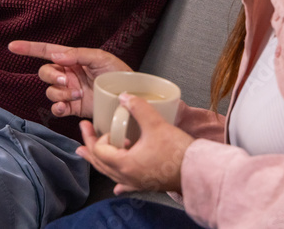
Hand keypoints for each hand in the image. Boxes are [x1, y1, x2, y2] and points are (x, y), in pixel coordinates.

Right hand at [8, 40, 130, 118]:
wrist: (129, 98)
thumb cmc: (119, 73)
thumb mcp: (102, 58)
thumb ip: (79, 54)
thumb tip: (57, 55)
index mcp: (72, 59)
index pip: (46, 52)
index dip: (29, 49)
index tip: (12, 46)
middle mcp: (68, 74)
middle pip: (45, 72)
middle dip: (52, 76)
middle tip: (68, 80)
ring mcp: (69, 91)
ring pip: (50, 91)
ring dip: (60, 92)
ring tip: (78, 94)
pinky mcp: (73, 108)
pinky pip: (56, 108)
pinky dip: (57, 108)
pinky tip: (65, 106)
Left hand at [78, 93, 193, 194]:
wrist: (200, 171)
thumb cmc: (179, 151)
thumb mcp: (156, 124)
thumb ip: (138, 107)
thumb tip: (124, 96)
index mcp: (124, 164)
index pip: (99, 150)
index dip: (98, 137)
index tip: (104, 127)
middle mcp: (127, 177)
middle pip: (100, 163)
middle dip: (88, 147)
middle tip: (83, 132)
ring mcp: (136, 183)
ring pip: (110, 173)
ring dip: (99, 160)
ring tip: (88, 154)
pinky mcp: (147, 184)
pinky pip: (126, 184)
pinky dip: (117, 181)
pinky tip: (117, 188)